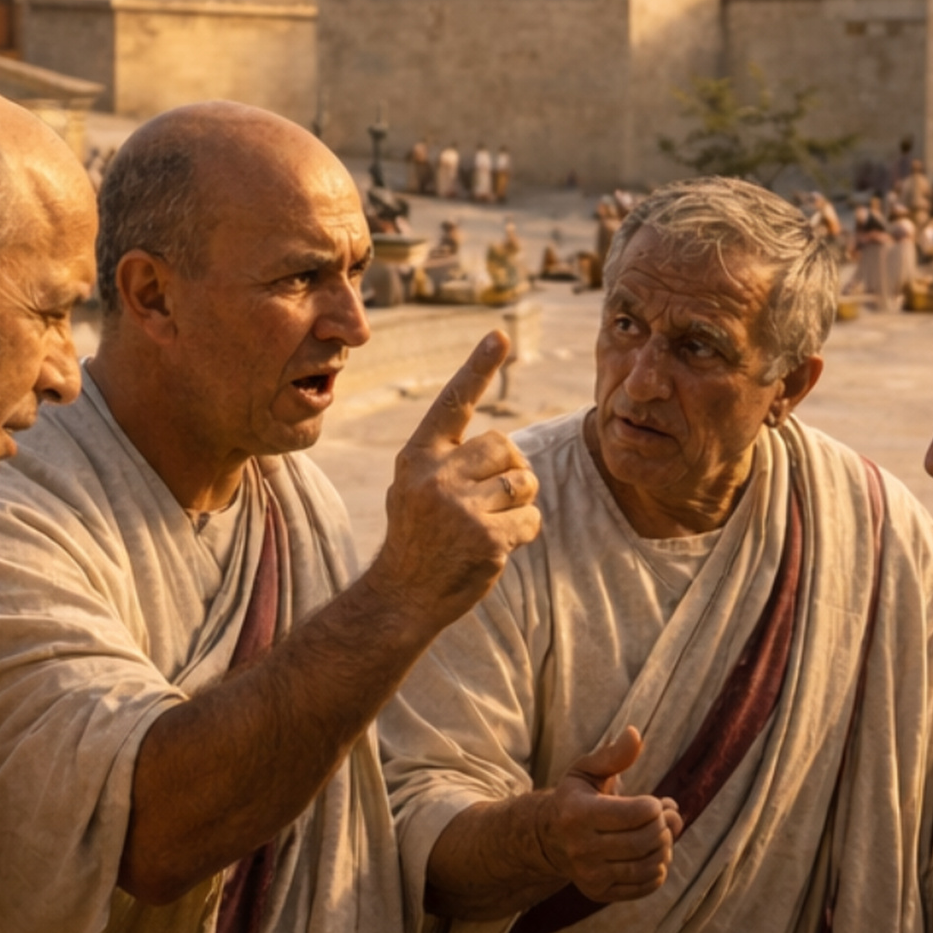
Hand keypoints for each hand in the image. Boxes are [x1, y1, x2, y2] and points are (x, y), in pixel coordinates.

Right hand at [368, 333, 540, 627]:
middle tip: (492, 499)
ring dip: (521, 503)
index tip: (499, 335)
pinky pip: (532, 519)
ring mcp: (460, 507)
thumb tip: (507, 447)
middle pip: (505, 445)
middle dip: (512, 470)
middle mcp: (436, 475)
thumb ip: (450, 462)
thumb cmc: (418, 539)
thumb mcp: (416, 488)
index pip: (454, 403)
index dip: (478, 368)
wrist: (401, 597)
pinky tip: (498, 546)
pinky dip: (525, 533)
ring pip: (524, 481)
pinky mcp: (486, 537)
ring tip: (492, 524)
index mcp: (419, 456)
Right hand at [543, 727, 683, 902]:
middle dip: (665, 826)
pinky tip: (652, 856)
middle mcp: (581, 848)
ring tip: (660, 835)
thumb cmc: (576, 798)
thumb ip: (613, 755)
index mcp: (578, 814)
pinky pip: (646, 886)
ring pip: (650, 865)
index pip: (638, 813)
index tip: (652, 802)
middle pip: (647, 840)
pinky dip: (659, 870)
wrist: (550, 839)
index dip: (655, 806)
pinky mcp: (599, 893)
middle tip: (663, 818)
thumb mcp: (587, 770)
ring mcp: (590, 875)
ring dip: (665, 848)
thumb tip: (635, 734)